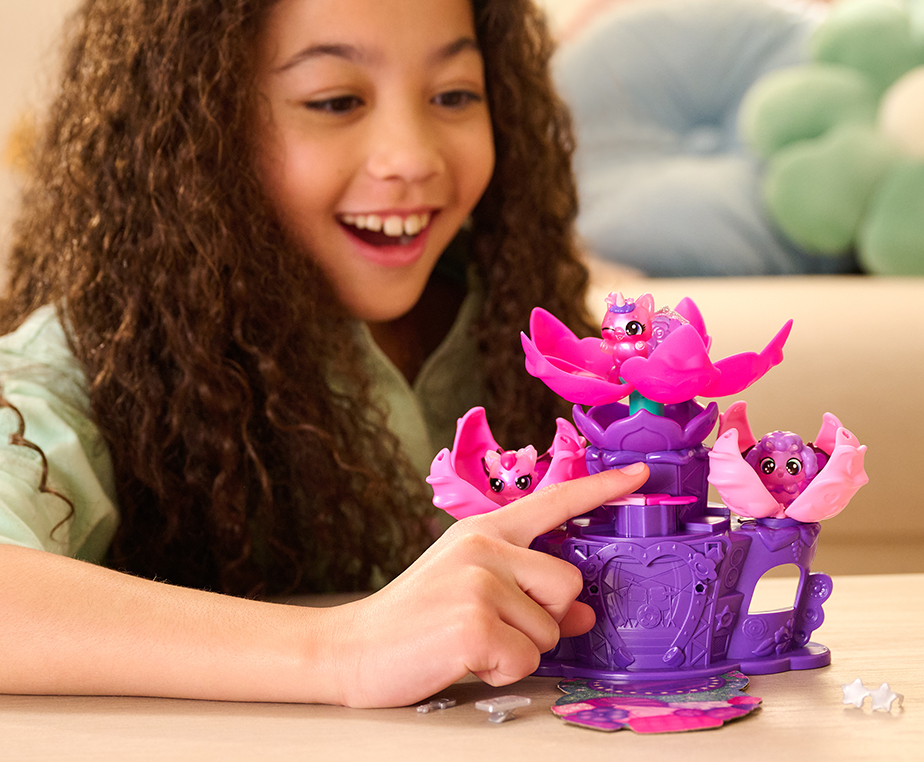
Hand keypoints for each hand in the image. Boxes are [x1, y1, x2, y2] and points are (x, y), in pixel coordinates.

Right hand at [326, 463, 648, 706]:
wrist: (353, 646)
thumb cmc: (417, 615)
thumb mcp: (474, 587)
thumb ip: (529, 590)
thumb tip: (586, 612)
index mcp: (485, 530)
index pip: (555, 502)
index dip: (603, 489)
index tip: (641, 475)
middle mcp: (485, 546)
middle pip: (570, 585)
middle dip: (546, 619)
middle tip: (496, 626)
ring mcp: (480, 582)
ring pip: (551, 630)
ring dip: (520, 649)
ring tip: (472, 641)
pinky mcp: (475, 623)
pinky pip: (526, 660)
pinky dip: (502, 671)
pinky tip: (465, 657)